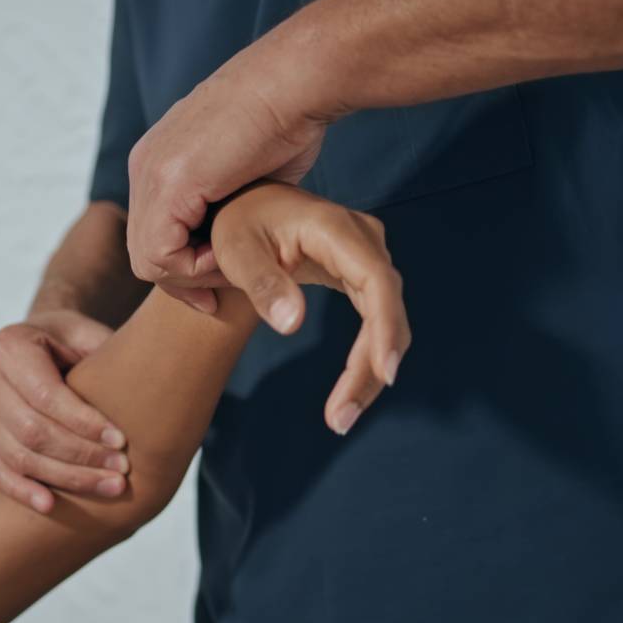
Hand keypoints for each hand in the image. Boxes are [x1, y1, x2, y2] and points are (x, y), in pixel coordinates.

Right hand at [0, 310, 129, 511]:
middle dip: (80, 455)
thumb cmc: (71, 340)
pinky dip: (23, 492)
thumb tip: (140, 381)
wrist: (38, 343)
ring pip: (18, 457)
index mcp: (9, 345)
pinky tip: (51, 506)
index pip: (44, 394)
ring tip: (109, 487)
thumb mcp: (86, 333)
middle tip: (121, 469)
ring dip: (65, 478)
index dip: (83, 422)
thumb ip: (104, 352)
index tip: (121, 440)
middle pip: (30, 430)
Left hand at [126, 29, 330, 312]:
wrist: (299, 80)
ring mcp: (151, 171)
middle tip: (224, 290)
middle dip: (184, 282)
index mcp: (157, 160)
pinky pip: (162, 255)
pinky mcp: (169, 182)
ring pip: (148, 260)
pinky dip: (195, 267)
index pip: (149, 237)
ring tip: (235, 266)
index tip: (220, 284)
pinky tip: (231, 253)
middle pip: (142, 252)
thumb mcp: (245, 172)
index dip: (183, 271)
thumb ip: (227, 204)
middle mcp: (144, 165)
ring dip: (194, 276)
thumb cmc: (288, 119)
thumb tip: (233, 236)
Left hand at [211, 182, 410, 434]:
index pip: (377, 281)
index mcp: (334, 228)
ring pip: (386, 320)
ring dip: (370, 369)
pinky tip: (349, 390)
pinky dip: (366, 356)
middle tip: (341, 418)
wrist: (242, 204)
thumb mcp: (236, 250)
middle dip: (371, 366)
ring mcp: (365, 255)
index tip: (385, 373)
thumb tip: (292, 324)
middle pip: (386, 308)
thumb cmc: (236, 223)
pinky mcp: (360, 272)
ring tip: (341, 416)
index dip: (385, 328)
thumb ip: (262, 284)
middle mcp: (361, 239)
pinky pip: (375, 318)